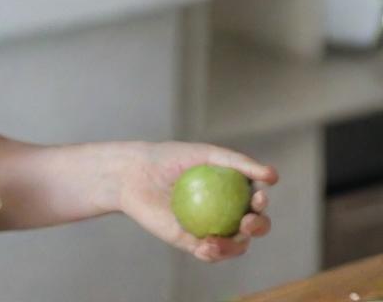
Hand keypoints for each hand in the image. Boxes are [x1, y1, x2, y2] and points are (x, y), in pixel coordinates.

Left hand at [117, 140, 276, 262]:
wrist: (135, 175)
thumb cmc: (169, 158)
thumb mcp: (205, 154)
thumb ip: (238, 162)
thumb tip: (273, 176)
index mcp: (231, 190)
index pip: (256, 200)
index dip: (262, 202)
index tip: (259, 198)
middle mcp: (226, 211)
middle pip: (254, 226)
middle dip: (259, 226)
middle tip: (247, 220)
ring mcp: (212, 229)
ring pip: (236, 245)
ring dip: (235, 246)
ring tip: (221, 236)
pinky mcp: (194, 243)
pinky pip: (211, 254)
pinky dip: (213, 253)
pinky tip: (206, 246)